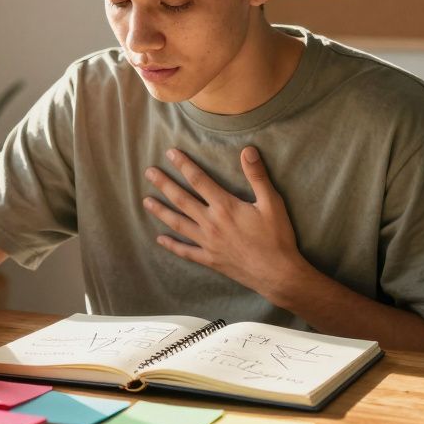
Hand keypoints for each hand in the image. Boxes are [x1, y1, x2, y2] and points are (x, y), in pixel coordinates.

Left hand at [144, 146, 311, 301]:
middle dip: (164, 184)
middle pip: (181, 199)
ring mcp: (208, 243)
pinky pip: (186, 251)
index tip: (170, 153)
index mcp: (225, 206)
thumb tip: (248, 150)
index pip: (198, 180)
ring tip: (146, 201)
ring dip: (161, 211)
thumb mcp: (272, 203)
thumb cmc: (276, 237)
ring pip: (178, 223)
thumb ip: (257, 176)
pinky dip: (172, 245)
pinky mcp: (210, 259)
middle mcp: (211, 223)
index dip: (183, 165)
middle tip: (149, 172)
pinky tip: (160, 239)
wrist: (277, 274)